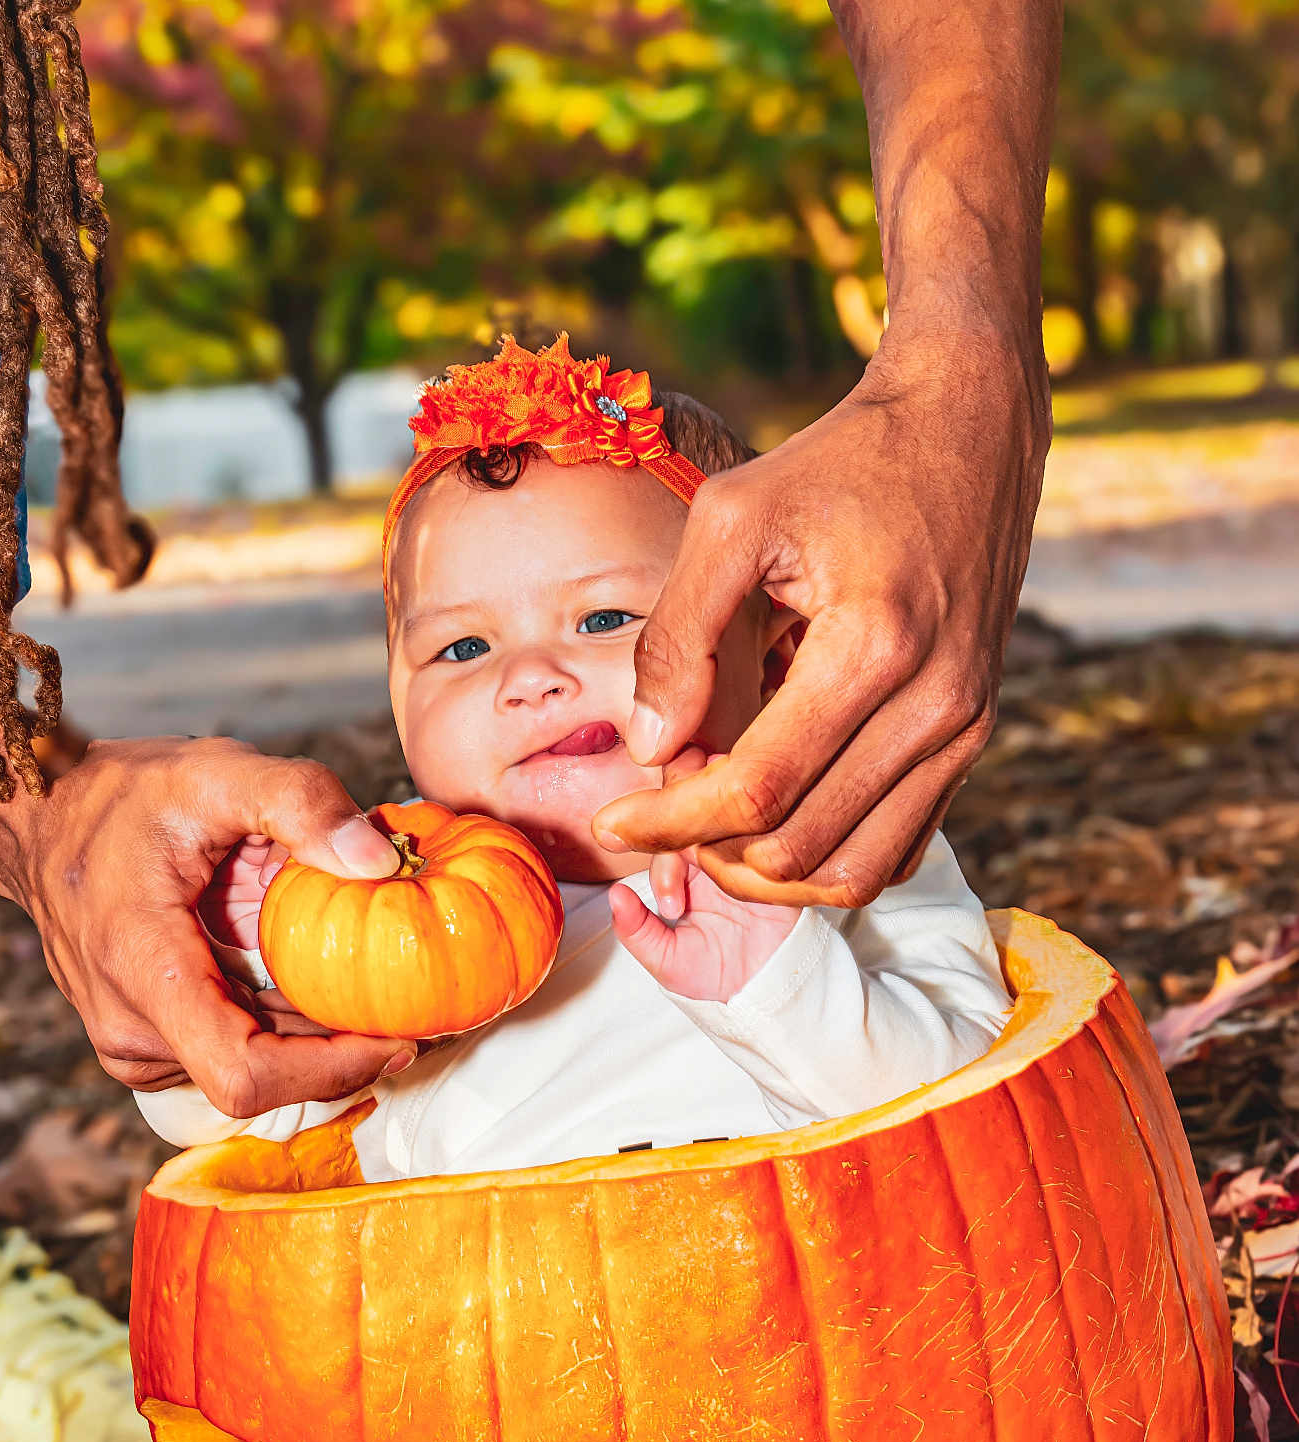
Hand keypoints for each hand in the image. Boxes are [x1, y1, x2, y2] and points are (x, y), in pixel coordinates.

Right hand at [0, 736, 412, 1115]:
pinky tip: (316, 987)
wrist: (38, 819)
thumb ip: (301, 802)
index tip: (396, 1038)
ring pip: (249, 1074)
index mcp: (142, 971)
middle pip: (261, 1083)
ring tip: (377, 995)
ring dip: (315, 1044)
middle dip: (342, 1056)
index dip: (330, 1071)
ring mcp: (131, 1045)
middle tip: (414, 1012)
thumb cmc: (124, 795)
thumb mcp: (215, 772)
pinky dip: (281, 1032)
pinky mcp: (143, 1044)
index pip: (245, 1074)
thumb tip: (378, 861)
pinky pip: (227, 1055)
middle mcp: (129, 1028)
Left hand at [592, 329, 1050, 908]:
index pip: (756, 788)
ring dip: (767, 867)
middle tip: (665, 796)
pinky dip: (825, 855)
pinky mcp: (972, 738)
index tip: (612, 819)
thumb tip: (650, 748)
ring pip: (850, 871)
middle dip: (710, 843)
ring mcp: (964, 728)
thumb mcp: (732, 518)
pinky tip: (773, 814)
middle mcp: (935, 703)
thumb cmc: (841, 463)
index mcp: (874, 645)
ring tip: (712, 819)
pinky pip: (895, 850)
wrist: (968, 427)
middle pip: (797, 844)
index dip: (670, 822)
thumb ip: (678, 635)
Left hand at [610, 848, 799, 1001]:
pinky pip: (762, 843)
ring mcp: (743, 862)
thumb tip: (614, 893)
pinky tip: (745, 891)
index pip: (666, 846)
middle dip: (678, 863)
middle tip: (678, 906)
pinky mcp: (773, 869)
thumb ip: (635, 930)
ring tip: (716, 897)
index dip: (663, 869)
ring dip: (714, 859)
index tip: (670, 909)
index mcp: (685, 878)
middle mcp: (713, 864)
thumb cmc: (714, 977)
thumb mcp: (665, 959)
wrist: (765, 992)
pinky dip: (750, 858)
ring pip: (725, 830)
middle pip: (692, 830)